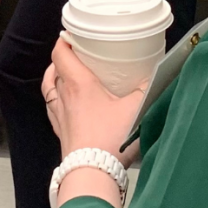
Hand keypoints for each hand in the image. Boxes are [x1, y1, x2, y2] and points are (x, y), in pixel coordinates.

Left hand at [41, 37, 145, 163]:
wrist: (92, 173)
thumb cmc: (110, 140)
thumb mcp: (137, 110)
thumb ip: (147, 90)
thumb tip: (157, 77)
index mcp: (78, 83)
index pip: (61, 54)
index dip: (64, 41)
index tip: (72, 35)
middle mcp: (64, 95)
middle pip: (55, 68)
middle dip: (64, 58)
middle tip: (77, 54)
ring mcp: (59, 114)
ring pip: (49, 87)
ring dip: (55, 77)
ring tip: (65, 73)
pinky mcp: (60, 131)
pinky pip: (52, 107)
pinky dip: (55, 98)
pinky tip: (65, 102)